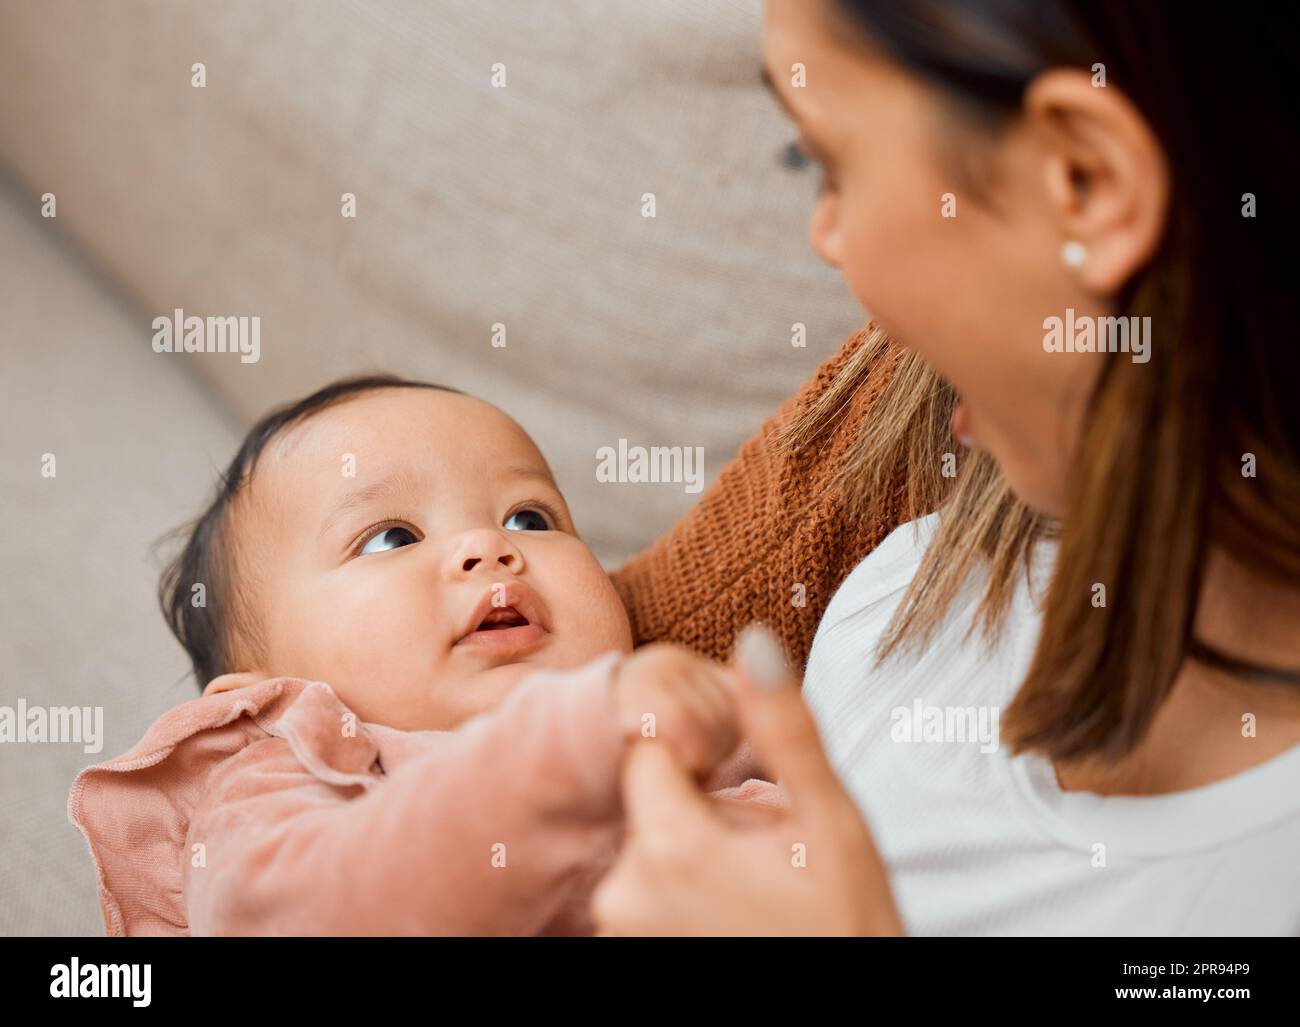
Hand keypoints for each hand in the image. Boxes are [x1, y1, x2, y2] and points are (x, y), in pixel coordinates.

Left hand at [593, 625, 904, 935]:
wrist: (853, 1012)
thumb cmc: (848, 926)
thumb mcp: (830, 822)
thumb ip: (784, 729)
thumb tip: (751, 641)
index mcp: (672, 845)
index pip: (651, 745)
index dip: (699, 749)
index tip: (745, 785)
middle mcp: (627, 892)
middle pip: (650, 797)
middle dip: (703, 804)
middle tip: (766, 847)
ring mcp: (623, 930)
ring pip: (651, 842)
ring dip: (694, 847)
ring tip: (757, 884)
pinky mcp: (631, 950)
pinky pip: (647, 891)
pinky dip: (683, 888)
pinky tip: (737, 909)